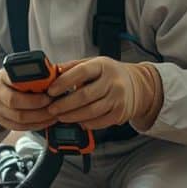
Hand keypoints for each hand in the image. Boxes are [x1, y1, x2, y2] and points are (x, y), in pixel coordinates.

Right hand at [0, 69, 56, 131]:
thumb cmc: (15, 81)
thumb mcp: (22, 71)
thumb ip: (36, 72)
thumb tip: (58, 74)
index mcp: (4, 76)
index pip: (14, 80)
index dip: (32, 85)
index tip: (49, 89)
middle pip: (14, 101)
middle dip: (37, 104)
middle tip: (53, 103)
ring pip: (19, 117)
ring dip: (40, 117)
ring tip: (54, 113)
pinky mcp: (3, 122)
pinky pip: (21, 127)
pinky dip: (37, 125)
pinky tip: (47, 121)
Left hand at [45, 57, 161, 129]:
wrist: (136, 85)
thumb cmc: (108, 74)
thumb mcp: (92, 64)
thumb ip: (72, 67)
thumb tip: (50, 72)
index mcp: (102, 65)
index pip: (81, 72)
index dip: (64, 82)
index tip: (51, 91)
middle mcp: (113, 81)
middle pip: (85, 95)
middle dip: (64, 104)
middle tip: (51, 109)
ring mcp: (118, 98)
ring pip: (91, 111)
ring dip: (72, 116)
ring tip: (60, 117)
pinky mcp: (120, 114)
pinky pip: (99, 122)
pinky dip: (85, 123)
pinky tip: (76, 122)